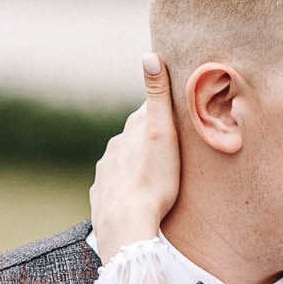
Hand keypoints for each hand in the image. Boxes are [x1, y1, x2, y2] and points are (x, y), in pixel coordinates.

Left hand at [90, 55, 180, 252]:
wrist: (127, 227)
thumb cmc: (153, 182)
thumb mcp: (161, 134)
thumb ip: (156, 96)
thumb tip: (150, 56)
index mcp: (131, 130)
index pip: (149, 111)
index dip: (164, 111)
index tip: (179, 113)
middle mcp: (114, 146)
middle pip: (136, 136)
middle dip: (151, 138)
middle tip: (174, 149)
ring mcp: (106, 171)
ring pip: (124, 160)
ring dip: (138, 163)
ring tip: (157, 176)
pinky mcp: (102, 195)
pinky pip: (116, 185)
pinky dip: (126, 186)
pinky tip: (136, 195)